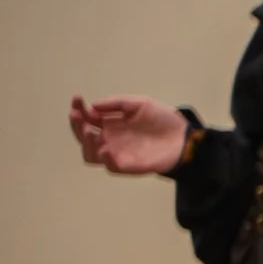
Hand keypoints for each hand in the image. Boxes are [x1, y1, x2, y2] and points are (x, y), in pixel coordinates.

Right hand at [68, 95, 187, 174]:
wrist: (184, 137)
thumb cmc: (162, 120)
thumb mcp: (139, 104)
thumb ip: (116, 103)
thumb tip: (92, 106)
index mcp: (110, 123)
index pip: (87, 117)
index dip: (79, 108)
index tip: (77, 98)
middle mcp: (110, 139)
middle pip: (83, 136)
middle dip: (76, 124)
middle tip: (77, 115)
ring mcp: (117, 153)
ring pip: (90, 154)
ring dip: (85, 143)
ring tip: (89, 132)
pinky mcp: (127, 165)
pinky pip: (109, 166)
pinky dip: (104, 158)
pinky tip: (105, 148)